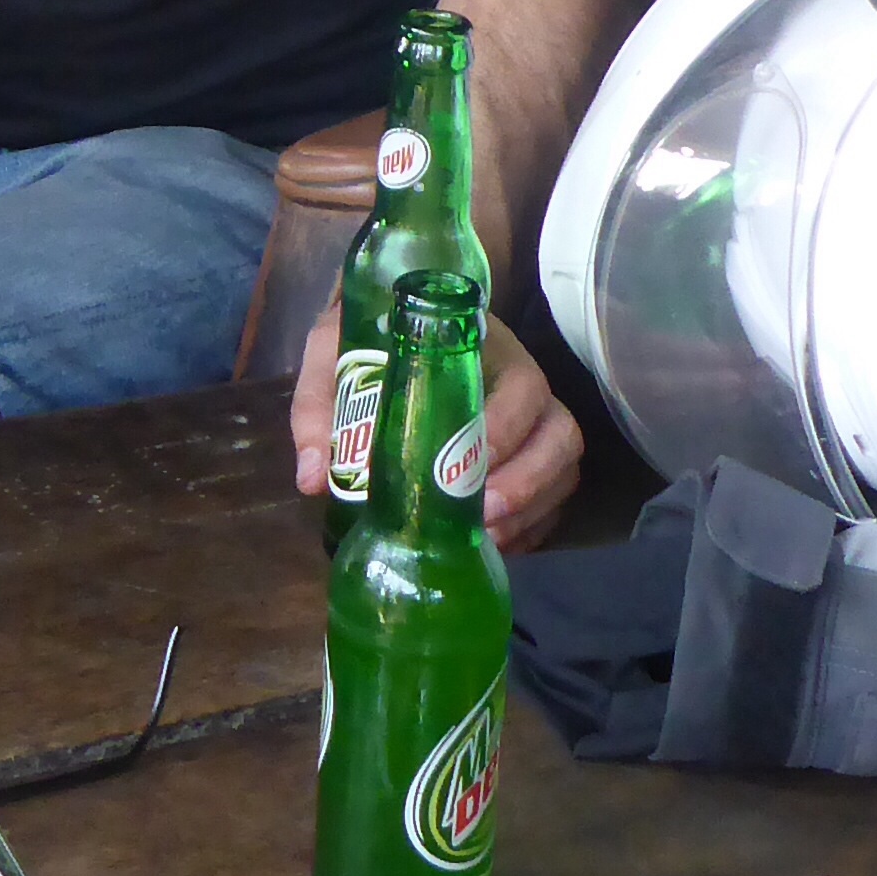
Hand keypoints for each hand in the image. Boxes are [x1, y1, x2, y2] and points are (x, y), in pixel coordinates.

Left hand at [293, 303, 583, 554]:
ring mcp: (536, 425)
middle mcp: (523, 388)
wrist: (385, 328)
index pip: (523, 386)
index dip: (507, 428)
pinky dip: (531, 526)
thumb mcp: (333, 351)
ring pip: (564, 470)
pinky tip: (495, 546)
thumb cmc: (367, 337)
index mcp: (485, 352)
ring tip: (485, 539)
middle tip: (481, 515)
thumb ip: (320, 404)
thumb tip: (313, 478)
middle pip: (559, 435)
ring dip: (530, 510)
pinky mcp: (534, 461)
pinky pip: (555, 499)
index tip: (473, 461)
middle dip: (526, 482)